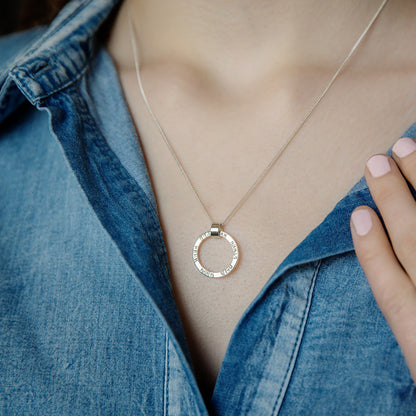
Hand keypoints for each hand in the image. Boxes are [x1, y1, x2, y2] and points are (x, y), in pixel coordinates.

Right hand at [350, 137, 415, 382]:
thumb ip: (408, 310)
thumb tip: (381, 250)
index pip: (389, 282)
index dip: (370, 246)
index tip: (358, 213)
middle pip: (414, 241)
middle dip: (393, 198)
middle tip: (378, 161)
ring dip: (415, 190)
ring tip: (407, 151)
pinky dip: (392, 231)